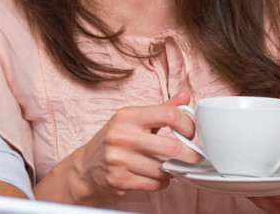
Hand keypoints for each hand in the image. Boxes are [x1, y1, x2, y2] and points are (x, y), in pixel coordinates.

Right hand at [58, 91, 201, 204]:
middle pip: (171, 147)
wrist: (86, 167)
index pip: (168, 114)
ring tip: (168, 166)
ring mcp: (119, 158)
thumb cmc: (114, 140)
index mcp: (127, 116)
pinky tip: (156, 176)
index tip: (190, 132)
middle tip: (193, 157)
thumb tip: (185, 95)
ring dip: (172, 171)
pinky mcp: (119, 179)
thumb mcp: (134, 120)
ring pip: (164, 169)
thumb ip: (162, 109)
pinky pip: (154, 184)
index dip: (187, 124)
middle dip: (189, 155)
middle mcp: (122, 135)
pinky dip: (161, 183)